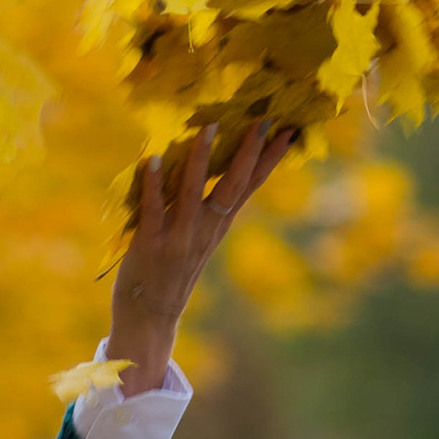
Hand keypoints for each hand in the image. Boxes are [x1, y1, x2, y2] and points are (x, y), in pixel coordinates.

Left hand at [103, 114, 296, 392]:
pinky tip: (150, 159)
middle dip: (249, 153)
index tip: (288, 130)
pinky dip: (152, 185)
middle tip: (264, 121)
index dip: (269, 159)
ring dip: (200, 159)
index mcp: (218, 225)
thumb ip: (205, 208)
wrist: (150, 317)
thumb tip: (208, 167)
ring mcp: (178, 237)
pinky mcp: (150, 244)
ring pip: (193, 193)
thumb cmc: (170, 272)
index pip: (250, 186)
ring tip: (209, 128)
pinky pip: (152, 210)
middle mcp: (205, 229)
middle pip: (232, 186)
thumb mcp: (197, 238)